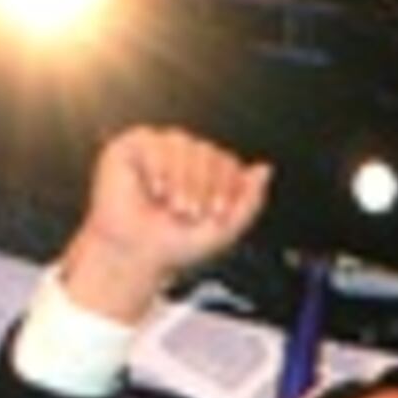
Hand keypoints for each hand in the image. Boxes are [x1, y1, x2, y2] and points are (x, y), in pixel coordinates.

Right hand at [58, 127, 273, 323]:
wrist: (136, 256)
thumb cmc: (175, 245)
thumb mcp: (225, 230)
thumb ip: (250, 201)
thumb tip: (266, 169)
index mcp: (205, 174)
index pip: (227, 162)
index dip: (226, 186)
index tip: (216, 214)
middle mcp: (183, 157)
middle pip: (208, 151)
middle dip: (203, 186)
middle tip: (189, 213)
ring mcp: (158, 149)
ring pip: (183, 143)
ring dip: (181, 179)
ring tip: (171, 205)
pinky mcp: (132, 147)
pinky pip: (153, 141)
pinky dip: (157, 168)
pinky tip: (153, 189)